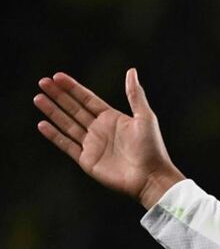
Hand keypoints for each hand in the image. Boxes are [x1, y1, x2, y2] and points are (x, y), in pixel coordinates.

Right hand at [34, 68, 184, 208]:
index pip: (87, 99)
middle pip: (74, 109)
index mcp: (112, 118)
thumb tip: (131, 71)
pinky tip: (42, 124)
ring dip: (53, 112)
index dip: (72, 88)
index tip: (57, 76)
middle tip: (42, 82)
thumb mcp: (145, 117)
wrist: (150, 177)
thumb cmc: (152, 148)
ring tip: (38, 98)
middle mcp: (100, 130)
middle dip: (58, 96)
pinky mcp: (87, 160)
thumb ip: (135, 94)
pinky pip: (66, 145)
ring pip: (67, 124)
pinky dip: (54, 135)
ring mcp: (92, 145)